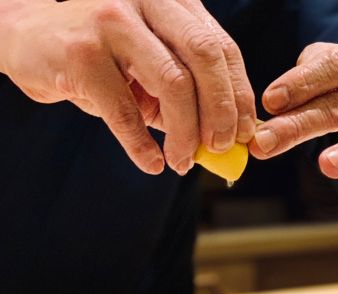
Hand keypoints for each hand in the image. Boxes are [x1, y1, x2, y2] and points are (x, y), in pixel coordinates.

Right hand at [0, 0, 254, 174]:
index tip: (246, 131)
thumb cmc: (95, 49)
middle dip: (222, 111)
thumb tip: (218, 141)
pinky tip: (152, 163)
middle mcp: (146, 0)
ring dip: (186, 133)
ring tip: (182, 162)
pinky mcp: (80, 53)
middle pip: (205, 58)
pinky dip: (142, 145)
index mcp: (171, 0)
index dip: (239, 94)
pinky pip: (125, 111)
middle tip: (222, 147)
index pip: (221, 47)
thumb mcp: (145, 58)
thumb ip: (180, 89)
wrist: (21, 30)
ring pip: (173, 84)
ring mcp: (112, 21)